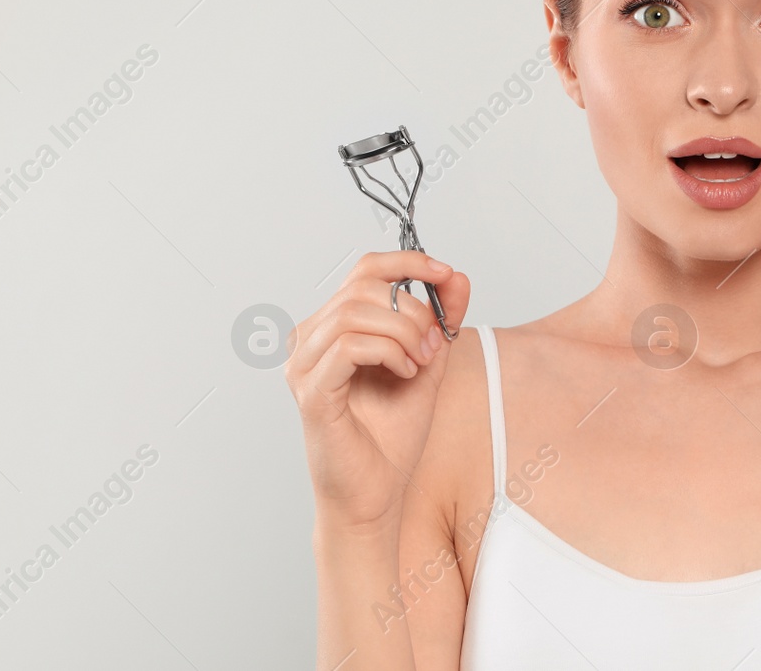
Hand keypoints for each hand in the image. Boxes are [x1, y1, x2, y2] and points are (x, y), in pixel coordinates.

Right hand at [283, 250, 470, 529]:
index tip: (444, 273)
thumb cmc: (390, 440)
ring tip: (419, 363)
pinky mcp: (310, 392)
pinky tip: (404, 372)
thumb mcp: (427, 366)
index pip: (364, 270)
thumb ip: (440, 321)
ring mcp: (304, 366)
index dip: (407, 262)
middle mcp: (309, 341)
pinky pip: (348, 345)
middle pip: (362, 287)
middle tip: (433, 345)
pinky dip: (387, 351)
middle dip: (412, 309)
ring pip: (354, 311)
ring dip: (402, 331)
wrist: (375, 498)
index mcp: (332, 329)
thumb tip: (456, 276)